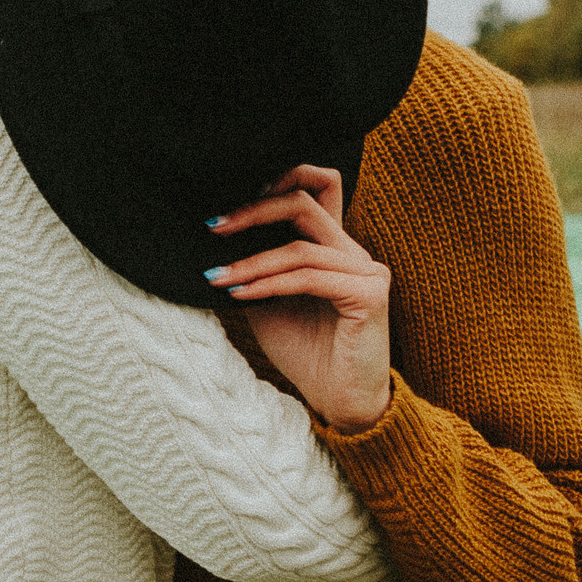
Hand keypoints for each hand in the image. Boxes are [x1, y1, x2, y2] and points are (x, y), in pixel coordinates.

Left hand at [202, 166, 392, 433]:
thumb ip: (253, 268)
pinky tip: (240, 295)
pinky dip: (269, 284)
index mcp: (332, 246)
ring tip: (217, 277)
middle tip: (214, 227)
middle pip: (305, 202)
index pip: (318, 185)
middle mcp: (353, 251)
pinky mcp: (370, 294)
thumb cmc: (304, 353)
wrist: (338, 402)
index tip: (230, 206)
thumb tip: (211, 242)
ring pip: (300, 247)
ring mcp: (366, 270)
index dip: (278, 178)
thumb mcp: (266, 303)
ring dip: (251, 262)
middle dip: (254, 210)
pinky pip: (309, 278)